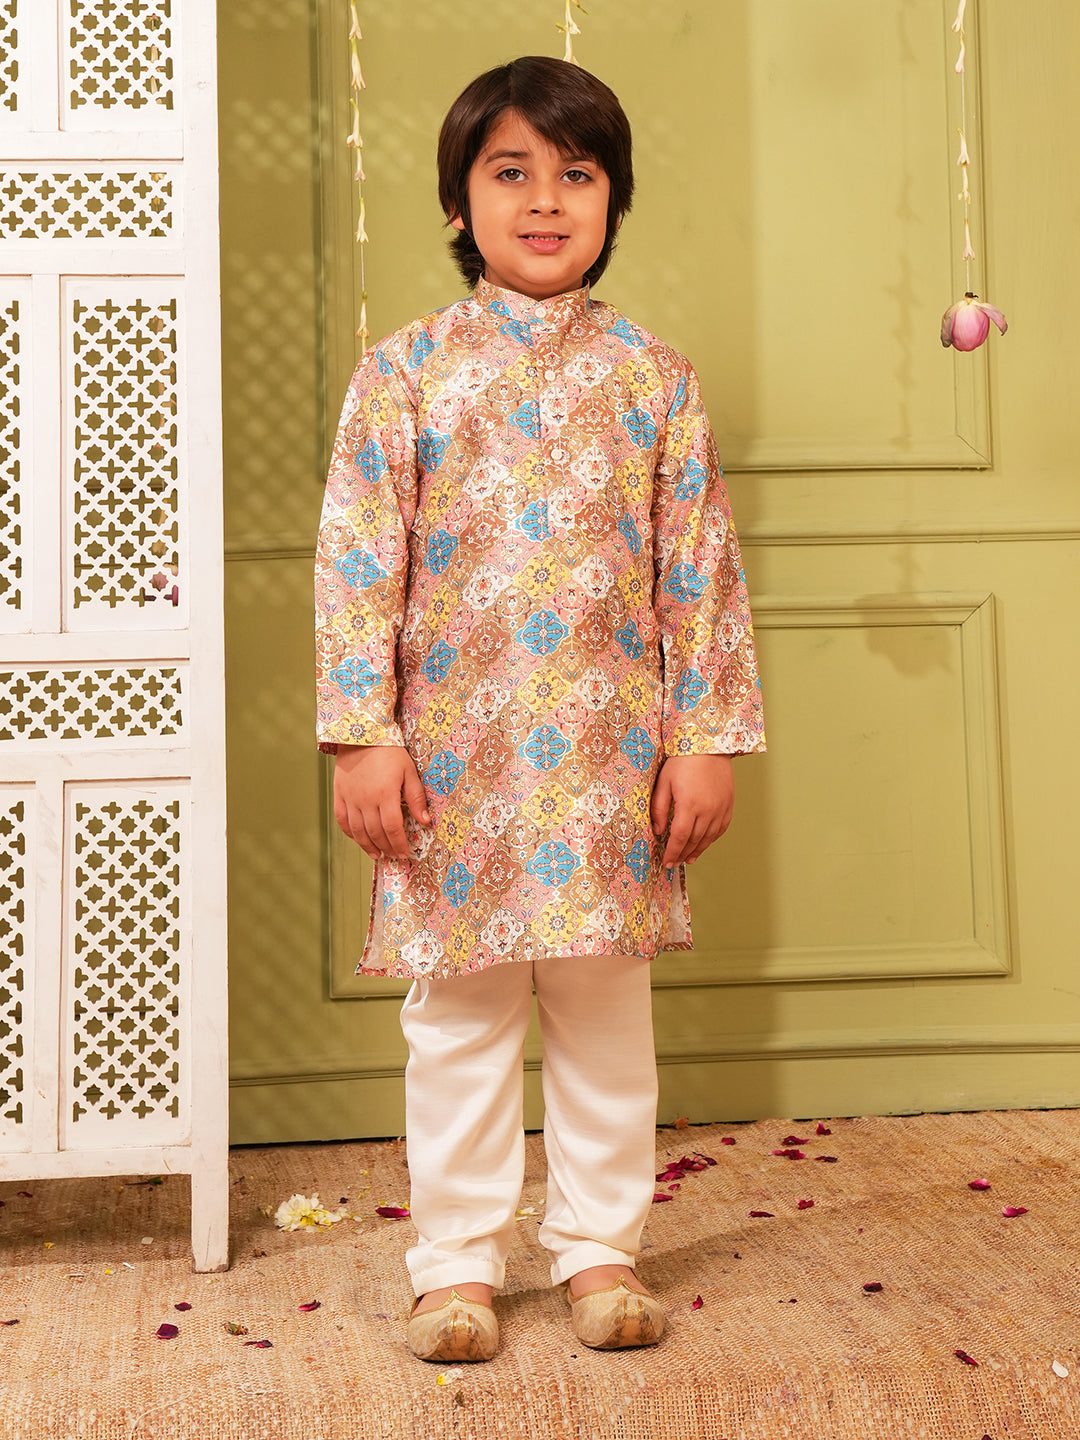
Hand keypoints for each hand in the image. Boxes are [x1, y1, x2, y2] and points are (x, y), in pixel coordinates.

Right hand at [333, 745, 429, 859]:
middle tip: (393, 856)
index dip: (399, 844)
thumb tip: (425, 821)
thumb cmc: (389, 751)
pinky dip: (349, 833)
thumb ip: (416, 797)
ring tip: (377, 855)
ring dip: (368, 846)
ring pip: (357, 831)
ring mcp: (350, 798)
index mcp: (385, 795)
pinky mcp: (339, 794)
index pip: (392, 828)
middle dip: (386, 848)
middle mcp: (366, 800)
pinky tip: (358, 839)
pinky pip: (342, 819)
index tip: (405, 854)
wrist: (362, 734)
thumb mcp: (409, 771)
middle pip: (376, 832)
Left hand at [650, 755, 733, 865]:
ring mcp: (721, 808)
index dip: (673, 852)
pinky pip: (722, 828)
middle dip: (683, 853)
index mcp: (690, 805)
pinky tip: (705, 843)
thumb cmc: (684, 760)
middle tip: (675, 862)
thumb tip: (658, 831)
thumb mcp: (664, 782)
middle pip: (695, 840)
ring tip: (689, 858)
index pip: (680, 837)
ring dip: (698, 850)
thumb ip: (660, 809)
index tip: (667, 862)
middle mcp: (708, 810)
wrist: (709, 744)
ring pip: (709, 837)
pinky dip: (712, 838)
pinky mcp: (729, 804)